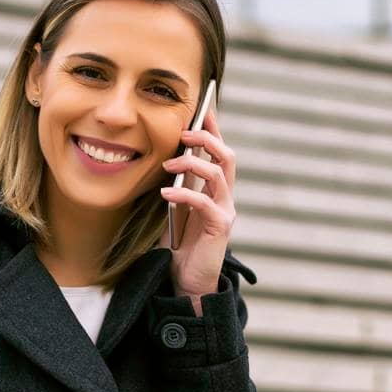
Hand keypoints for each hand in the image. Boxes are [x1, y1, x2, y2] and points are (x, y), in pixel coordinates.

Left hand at [160, 104, 236, 305]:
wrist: (188, 283)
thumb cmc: (180, 247)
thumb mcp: (175, 210)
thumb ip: (177, 186)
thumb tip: (164, 159)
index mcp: (215, 191)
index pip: (219, 153)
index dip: (214, 129)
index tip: (204, 108)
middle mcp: (225, 198)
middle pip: (227, 157)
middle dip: (208, 139)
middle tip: (184, 133)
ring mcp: (225, 212)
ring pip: (220, 174)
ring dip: (194, 163)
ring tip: (169, 164)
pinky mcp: (220, 228)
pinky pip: (205, 203)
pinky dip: (184, 194)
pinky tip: (165, 193)